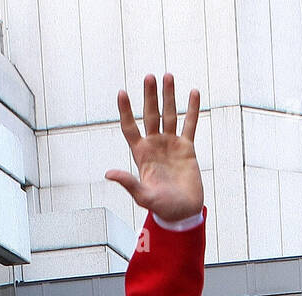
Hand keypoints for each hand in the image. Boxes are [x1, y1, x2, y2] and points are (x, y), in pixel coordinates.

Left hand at [106, 74, 203, 221]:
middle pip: (150, 115)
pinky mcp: (187, 148)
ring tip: (168, 76)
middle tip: (149, 76)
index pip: (130, 128)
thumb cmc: (162, 207)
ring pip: (169, 115)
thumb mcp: (143, 196)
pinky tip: (192, 92)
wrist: (183, 213)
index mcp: (141, 154)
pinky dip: (192, 109)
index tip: (122, 92)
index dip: (125, 111)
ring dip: (168, 96)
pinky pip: (190, 124)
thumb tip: (109, 174)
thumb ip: (128, 183)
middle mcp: (155, 145)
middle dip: (149, 96)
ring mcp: (171, 144)